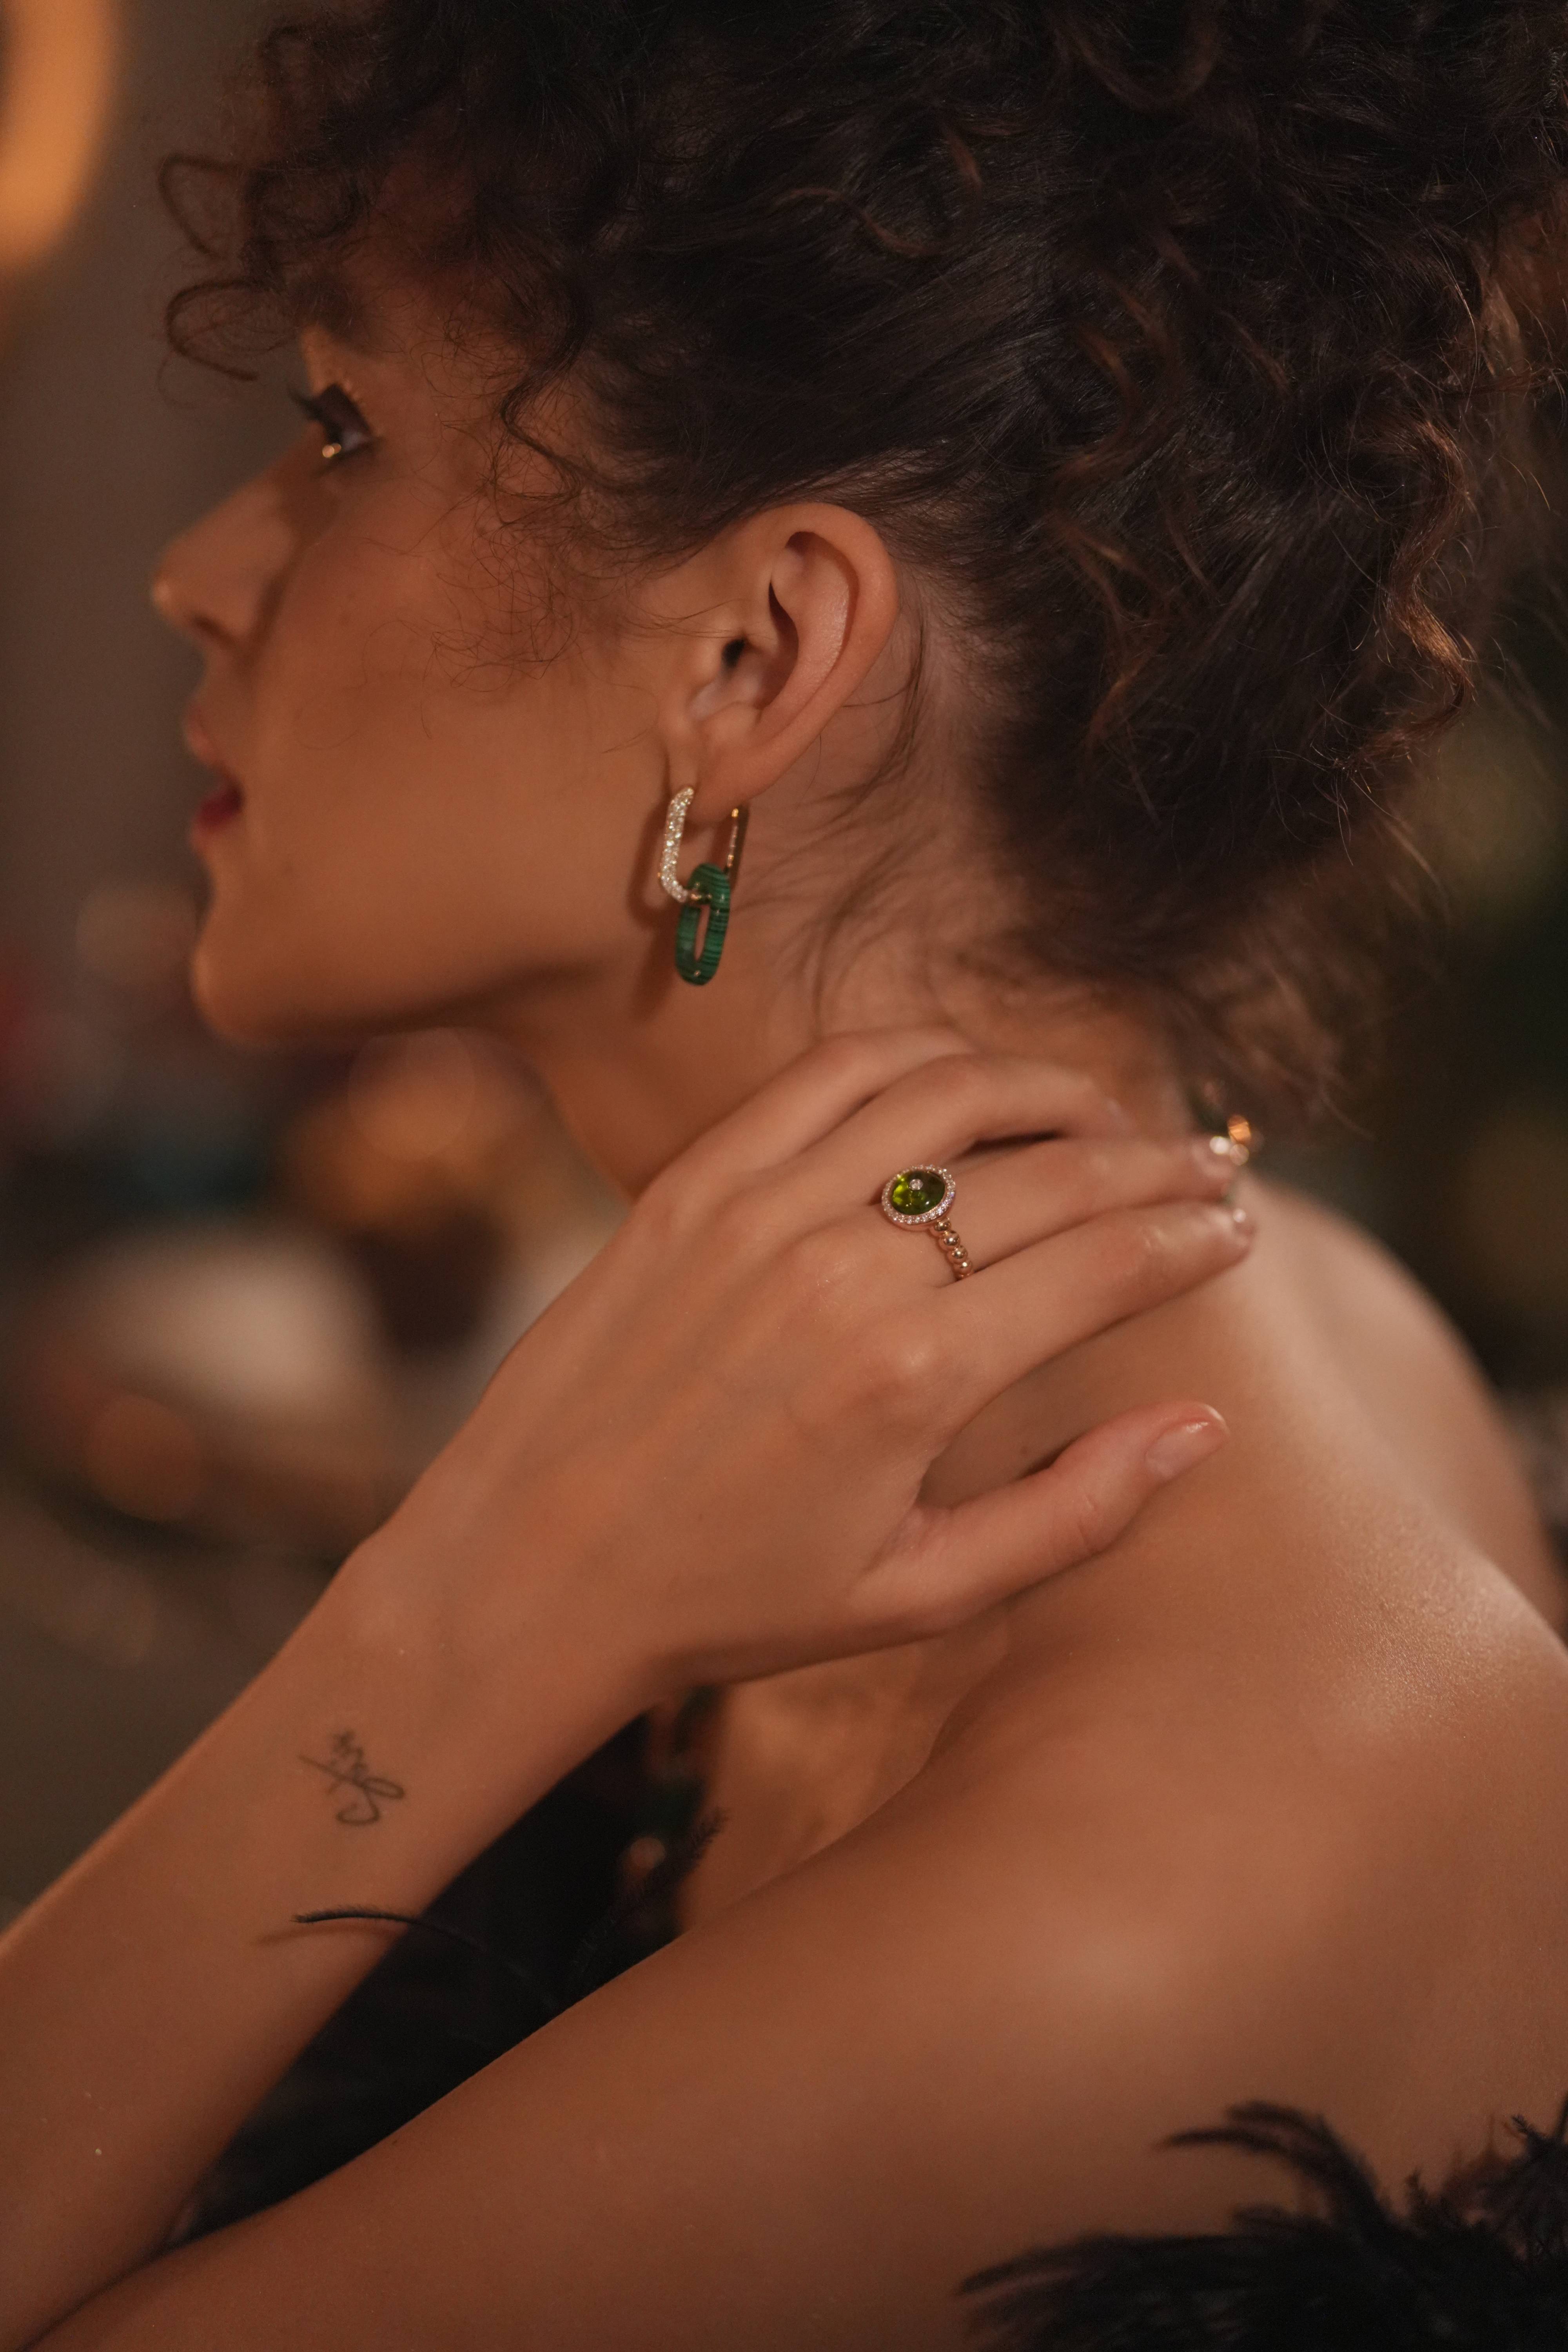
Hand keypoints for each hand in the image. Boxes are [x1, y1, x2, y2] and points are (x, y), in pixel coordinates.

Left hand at [367, 1031, 1249, 1703]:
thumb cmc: (730, 1601)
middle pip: (1050, 1174)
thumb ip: (1074, 1511)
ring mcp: (760, 1210)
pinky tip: (968, 1079)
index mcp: (913, 1379)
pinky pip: (831, 1076)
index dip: (1191, 1239)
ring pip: (950, 1095)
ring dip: (1050, 1088)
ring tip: (1104, 1114)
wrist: (529, 1572)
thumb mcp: (919, 1594)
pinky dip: (920, 1058)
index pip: (1104, 1266)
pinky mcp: (694, 1183)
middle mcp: (845, 1271)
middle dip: (1155, 1165)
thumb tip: (1202, 1425)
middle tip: (1211, 1167)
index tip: (1238, 1229)